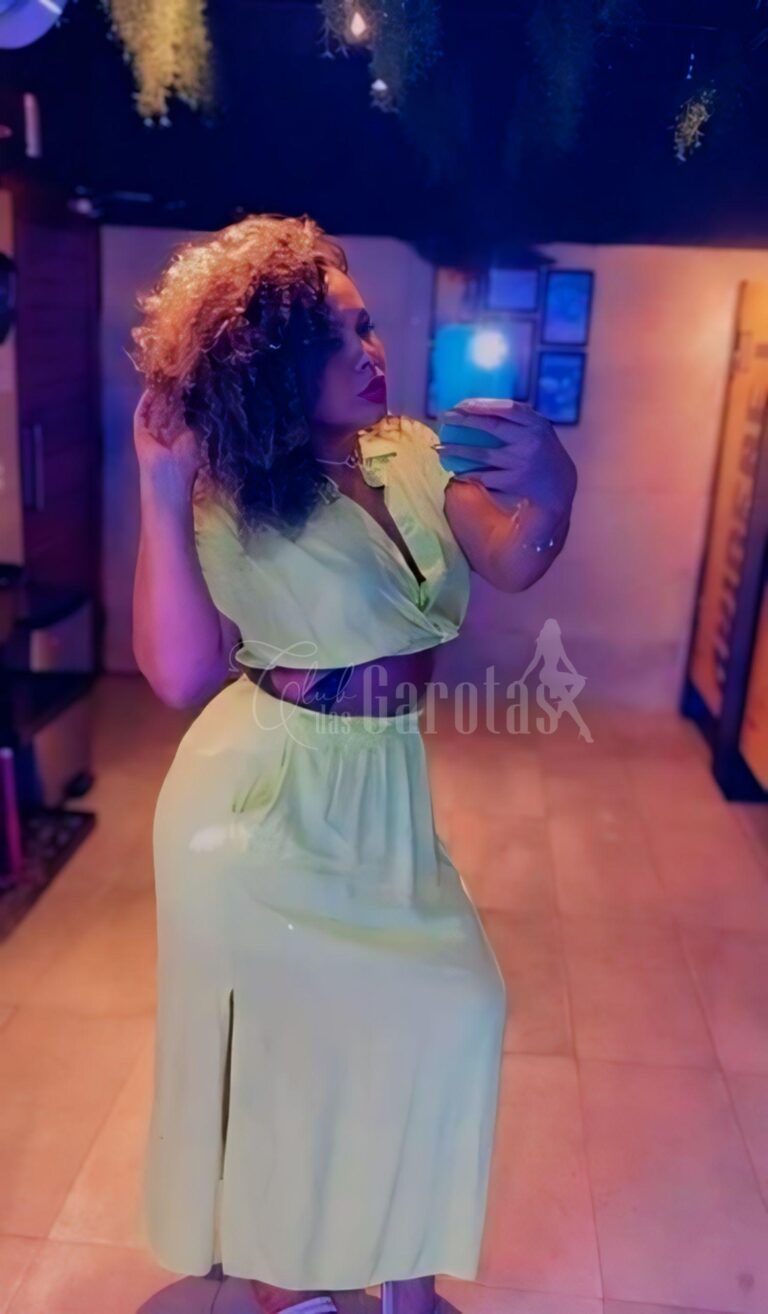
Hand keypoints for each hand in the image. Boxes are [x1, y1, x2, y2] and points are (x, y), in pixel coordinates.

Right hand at [133, 387, 202, 489]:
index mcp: (178, 442)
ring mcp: (150, 436)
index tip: (188, 389)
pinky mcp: (140, 435)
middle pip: (164, 414)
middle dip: (170, 398)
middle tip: (176, 380)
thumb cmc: (185, 466)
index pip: (178, 419)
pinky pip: (140, 416)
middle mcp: (164, 438)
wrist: (169, 481)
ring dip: (157, 399)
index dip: (182, 404)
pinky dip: (145, 403)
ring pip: (152, 413)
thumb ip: (191, 425)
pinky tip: (151, 390)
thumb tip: (192, 407)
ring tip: (164, 381)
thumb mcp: (193, 441)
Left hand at [437, 398, 576, 518]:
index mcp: (536, 424)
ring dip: (456, 451)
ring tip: (439, 448)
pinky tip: (454, 470)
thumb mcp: (539, 429)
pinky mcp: (512, 482)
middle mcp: (529, 442)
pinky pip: (483, 476)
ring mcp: (520, 462)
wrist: (557, 487)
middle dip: (464, 422)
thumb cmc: (540, 451)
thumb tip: (477, 405)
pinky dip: (467, 473)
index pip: (507, 409)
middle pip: (492, 428)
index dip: (483, 405)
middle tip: (444, 419)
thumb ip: (517, 417)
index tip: (461, 404)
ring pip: (481, 455)